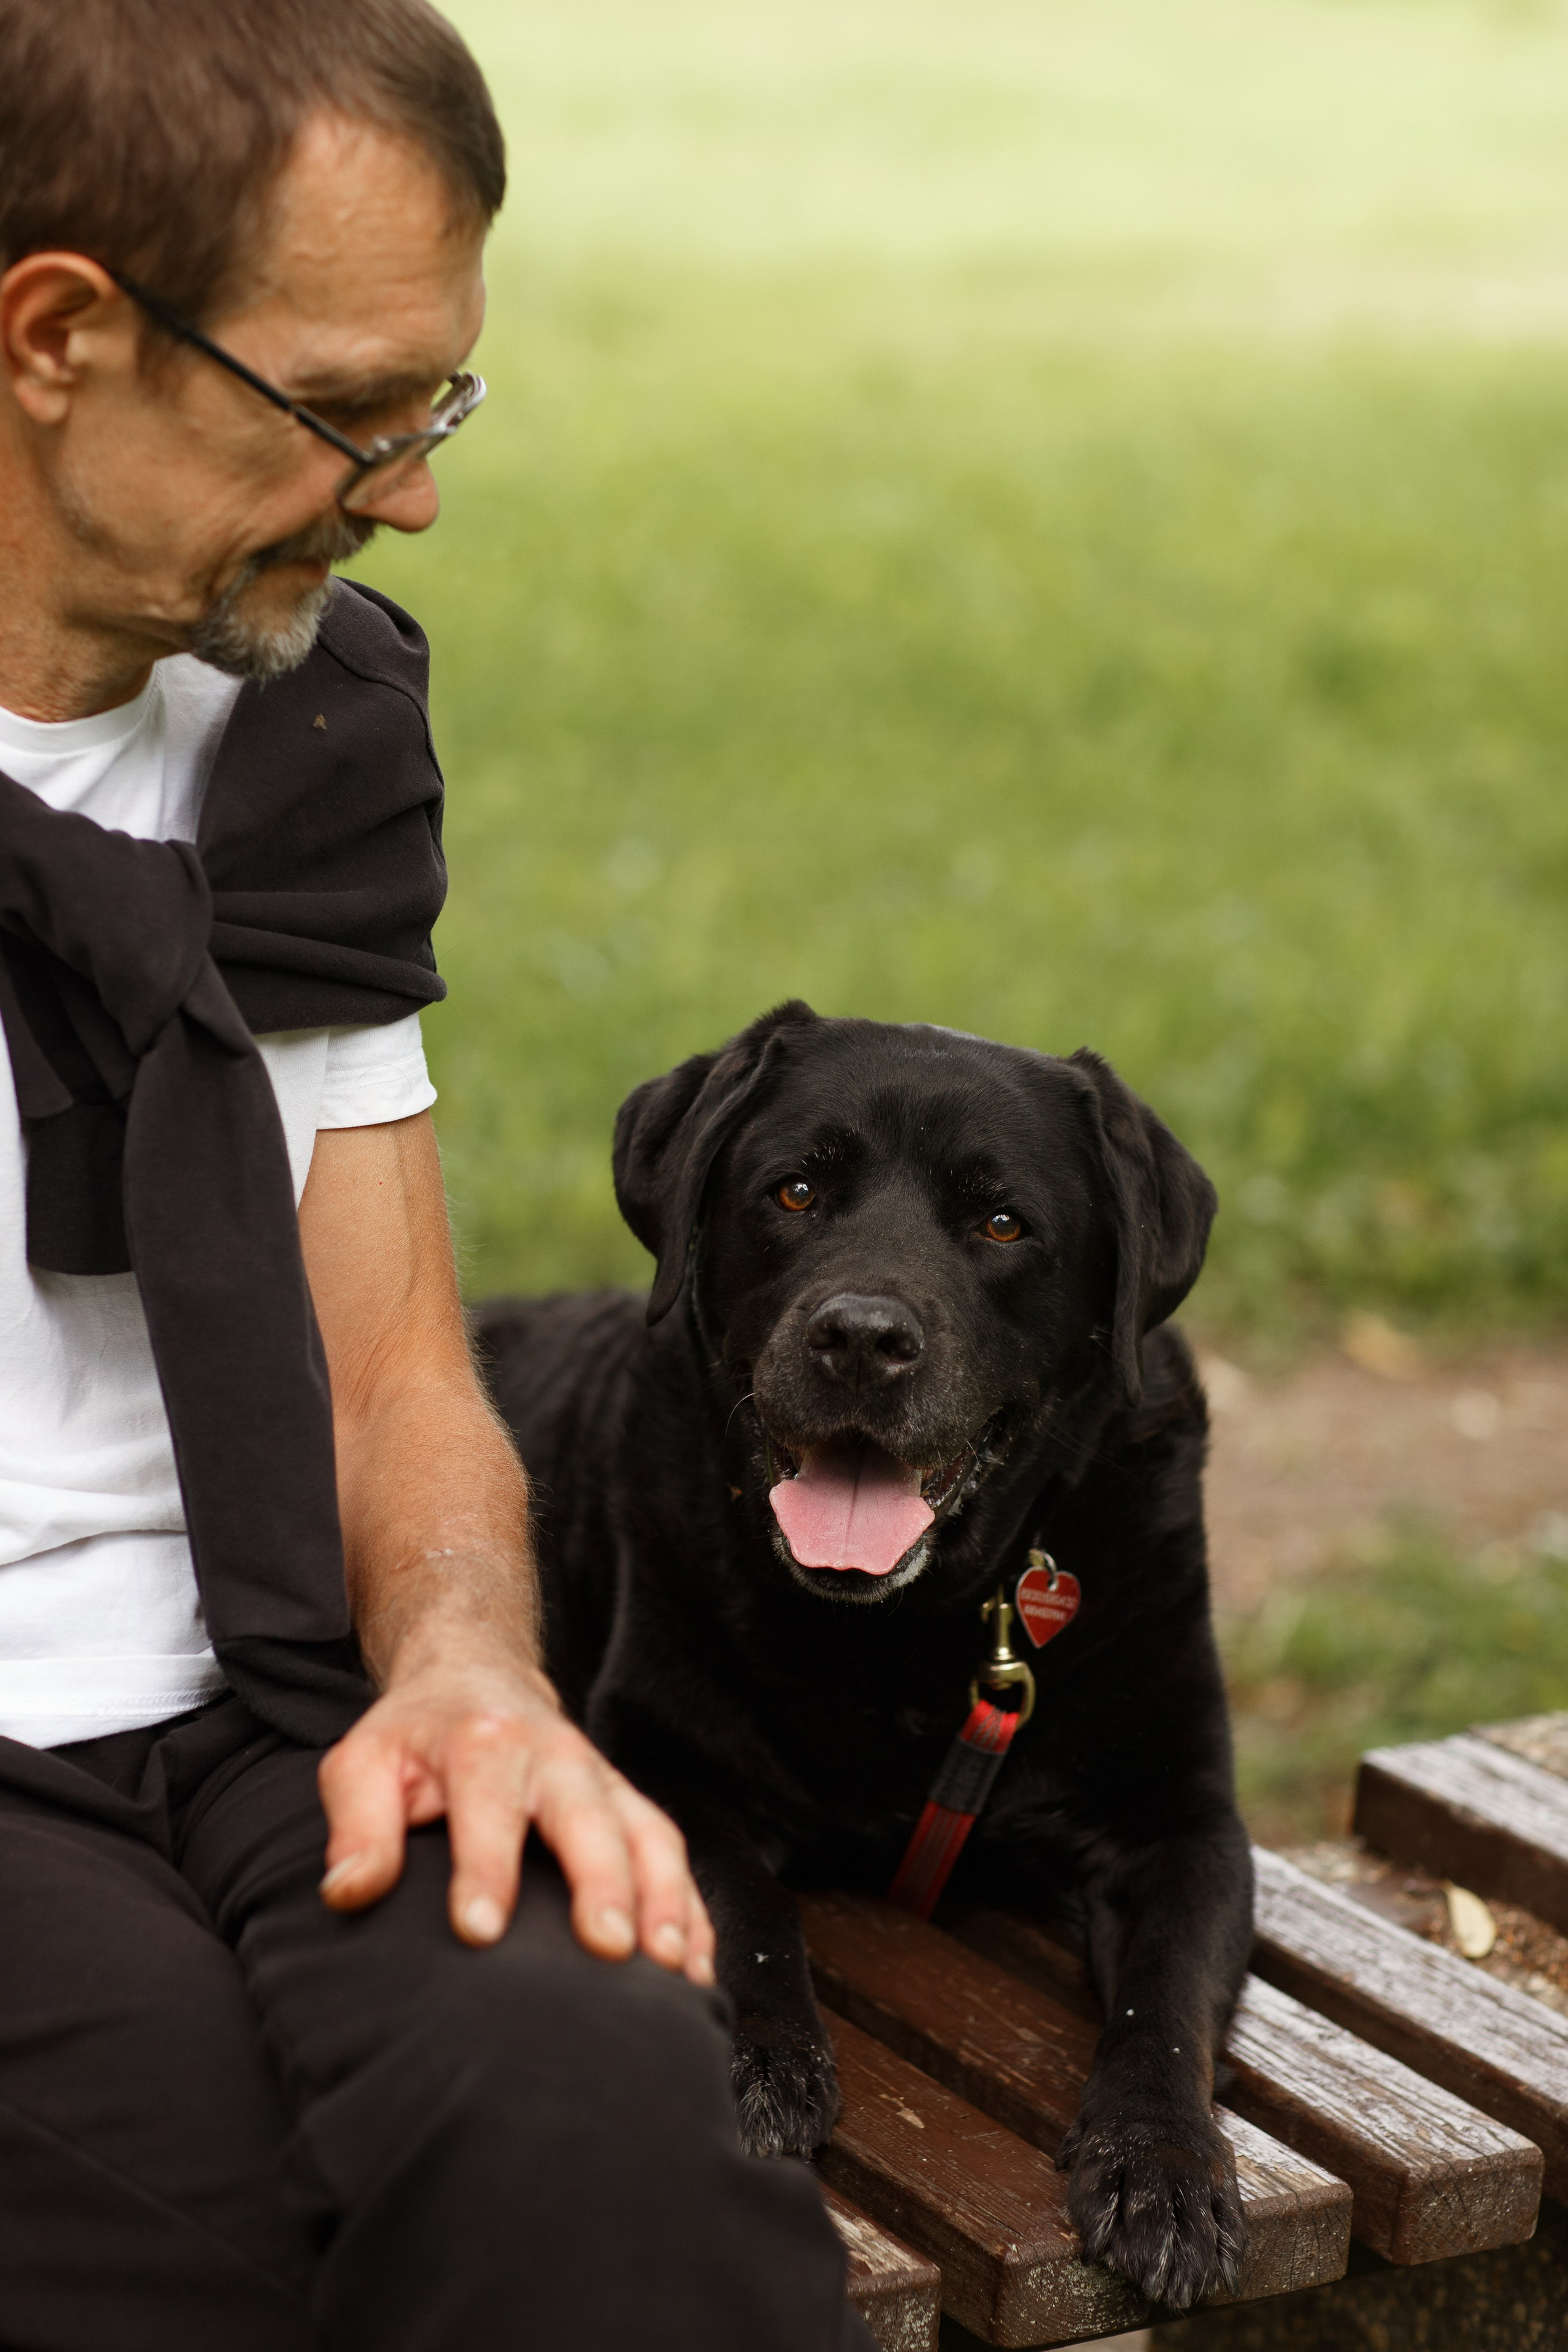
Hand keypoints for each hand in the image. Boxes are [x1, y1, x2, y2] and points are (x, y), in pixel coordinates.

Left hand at [315, 1641, 715, 1984]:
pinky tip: (693, 1966)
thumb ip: (356, 1823)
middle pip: (588, 1816)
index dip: (485, 1868)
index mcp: (485, 1743)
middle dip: (603, 1881)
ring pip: (647, 1834)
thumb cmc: (416, 1735)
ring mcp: (602, 1781)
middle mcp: (555, 1757)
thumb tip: (348, 1891)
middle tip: (608, 1949)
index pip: (488, 1807)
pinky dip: (689, 1909)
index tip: (479, 1931)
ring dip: (665, 1899)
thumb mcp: (364, 1761)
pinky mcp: (628, 1805)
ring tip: (670, 1969)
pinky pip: (668, 1853)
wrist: (476, 1676)